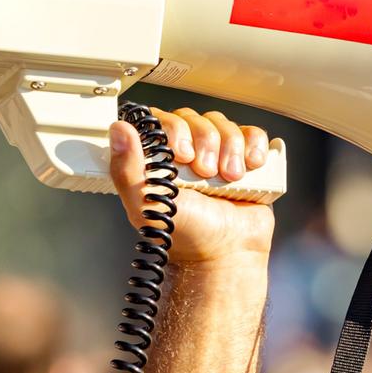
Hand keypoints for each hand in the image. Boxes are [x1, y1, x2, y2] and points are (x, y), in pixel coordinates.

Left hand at [109, 106, 275, 269]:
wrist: (226, 253)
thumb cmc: (185, 236)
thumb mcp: (145, 205)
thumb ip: (127, 169)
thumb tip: (118, 130)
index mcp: (159, 159)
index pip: (162, 119)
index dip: (174, 129)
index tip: (180, 156)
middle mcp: (187, 152)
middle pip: (196, 118)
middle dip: (205, 143)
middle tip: (205, 173)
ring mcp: (217, 154)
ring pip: (224, 125)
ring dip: (230, 149)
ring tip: (229, 178)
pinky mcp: (245, 159)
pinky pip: (251, 133)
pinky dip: (253, 145)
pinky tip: (249, 167)